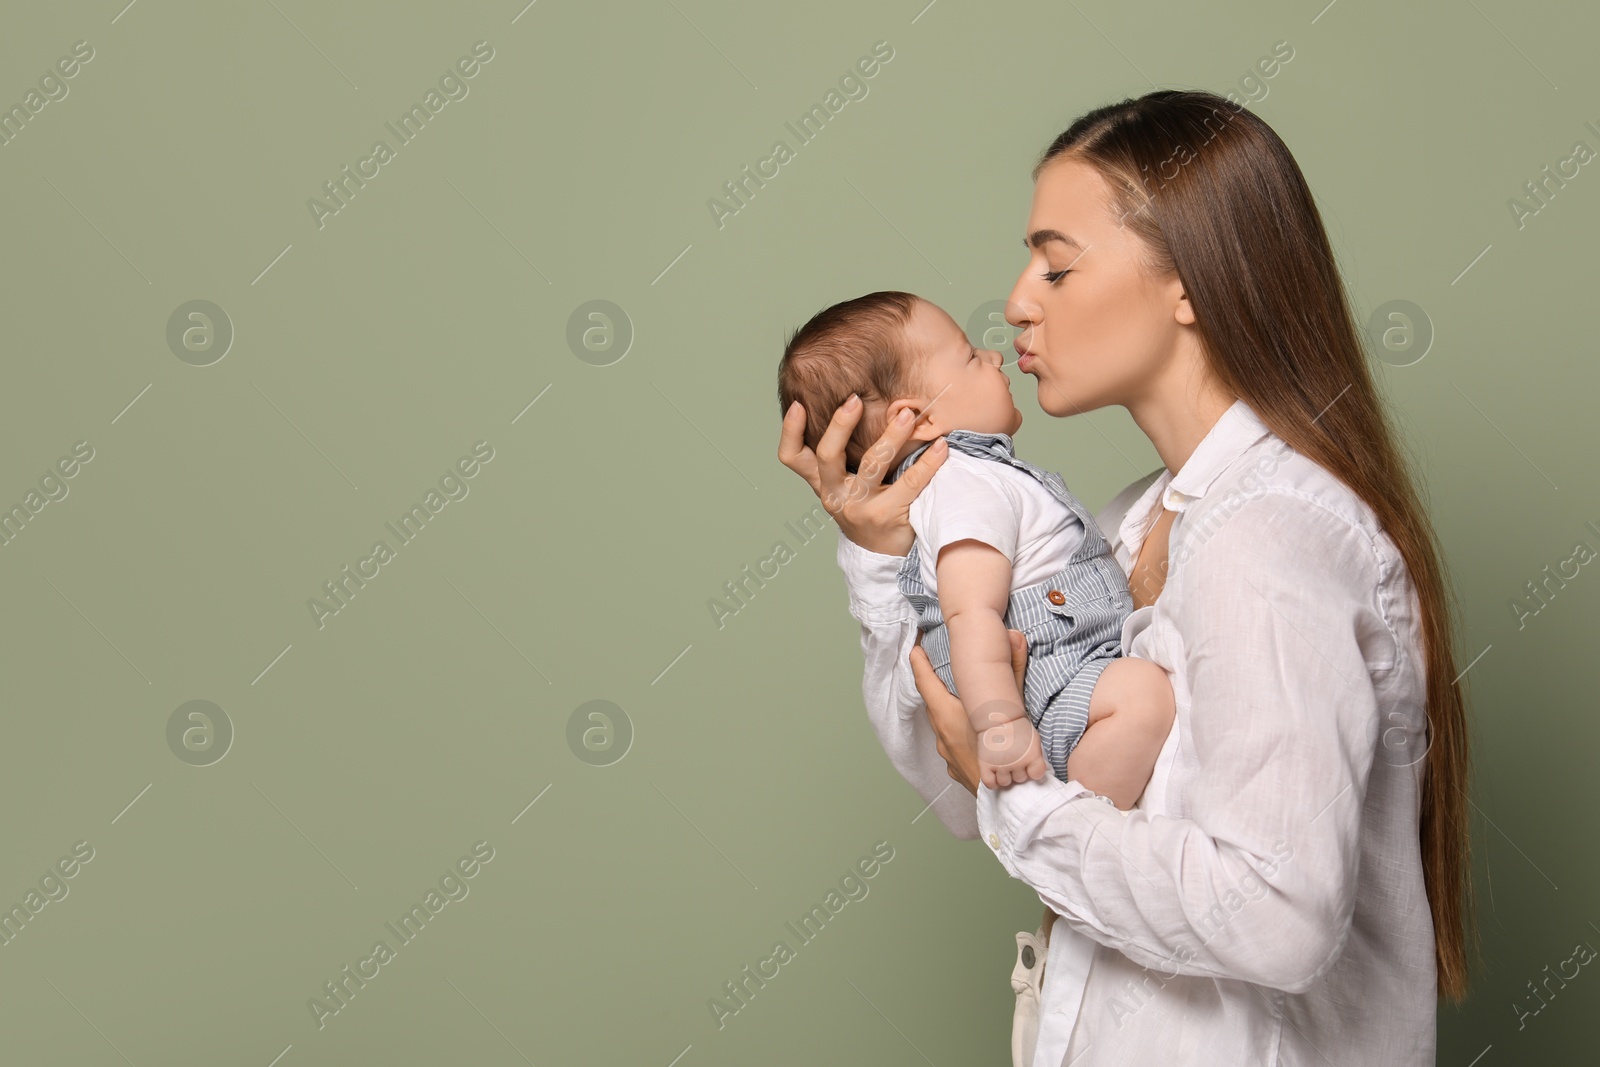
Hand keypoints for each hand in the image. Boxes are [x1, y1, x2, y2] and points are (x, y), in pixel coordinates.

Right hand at [777, 395, 946, 556]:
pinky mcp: (887, 516)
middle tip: (855, 399)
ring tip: (906, 414)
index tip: (798, 404)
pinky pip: (910, 483)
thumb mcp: (843, 487)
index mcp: (821, 483)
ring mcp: (859, 508)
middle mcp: (835, 495)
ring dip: (891, 435)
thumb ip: (840, 457)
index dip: (790, 431)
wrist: (882, 555)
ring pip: (873, 464)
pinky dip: (928, 462)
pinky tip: (941, 446)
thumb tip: (851, 402)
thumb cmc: (866, 509)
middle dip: (840, 425)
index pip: (792, 458)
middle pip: (827, 456)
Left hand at [911, 629, 1030, 796]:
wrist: (1010, 801)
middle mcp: (942, 735)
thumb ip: (1013, 671)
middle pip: (933, 703)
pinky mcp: (954, 770)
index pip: (925, 682)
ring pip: (943, 726)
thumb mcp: (1012, 709)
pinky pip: (952, 745)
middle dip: (935, 686)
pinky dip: (959, 735)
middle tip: (939, 668)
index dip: (918, 663)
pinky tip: (973, 735)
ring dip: (949, 713)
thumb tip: (1017, 636)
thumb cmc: (1008, 754)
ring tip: (962, 702)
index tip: (914, 648)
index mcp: (948, 716)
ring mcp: (947, 755)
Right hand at [976, 716, 1048, 788]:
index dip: (1033, 771)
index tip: (1030, 766)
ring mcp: (1000, 765)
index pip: (1037, 774)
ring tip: (1003, 766)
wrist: (998, 718)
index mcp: (1031, 756)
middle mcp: (1016, 763)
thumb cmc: (1017, 728)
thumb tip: (1034, 772)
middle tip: (1013, 760)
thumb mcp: (1034, 740)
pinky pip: (990, 783)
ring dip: (1005, 776)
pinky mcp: (986, 765)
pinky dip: (992, 783)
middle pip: (1020, 779)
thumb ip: (1036, 757)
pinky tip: (994, 775)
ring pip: (1005, 782)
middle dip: (1018, 771)